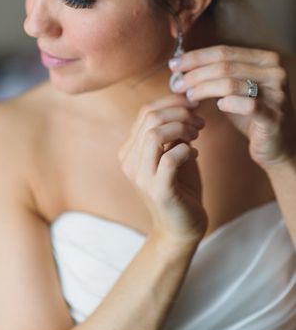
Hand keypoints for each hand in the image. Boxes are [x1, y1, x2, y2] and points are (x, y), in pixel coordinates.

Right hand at [119, 94, 206, 241]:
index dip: (172, 102)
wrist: (180, 227)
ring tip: (197, 135)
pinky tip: (195, 154)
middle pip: (149, 118)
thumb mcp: (173, 154)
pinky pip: (170, 158)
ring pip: (155, 135)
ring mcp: (141, 176)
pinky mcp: (157, 190)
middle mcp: (129, 161)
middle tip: (200, 121)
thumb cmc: (180, 189)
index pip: (145, 112)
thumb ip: (173, 134)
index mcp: (130, 150)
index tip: (194, 104)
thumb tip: (185, 106)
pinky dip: (187, 150)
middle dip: (180, 113)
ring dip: (182, 128)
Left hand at [172, 45, 295, 168]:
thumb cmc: (250, 114)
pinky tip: (218, 106)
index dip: (195, 57)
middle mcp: (275, 72)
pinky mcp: (274, 116)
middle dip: (195, 74)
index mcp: (266, 59)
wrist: (275, 144)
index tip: (173, 65)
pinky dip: (227, 104)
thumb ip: (214, 75)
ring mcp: (277, 94)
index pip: (223, 51)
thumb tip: (180, 66)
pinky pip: (247, 105)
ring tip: (189, 96)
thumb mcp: (232, 89)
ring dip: (204, 89)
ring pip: (231, 84)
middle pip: (224, 66)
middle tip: (177, 84)